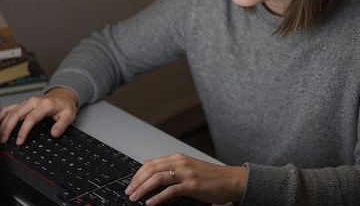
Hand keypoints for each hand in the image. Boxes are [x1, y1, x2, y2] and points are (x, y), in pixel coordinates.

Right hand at [0, 87, 77, 144]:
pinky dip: (1, 115)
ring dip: (2, 123)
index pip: (31, 118)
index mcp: (44, 105)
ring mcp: (26, 102)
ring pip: (10, 111)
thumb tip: (54, 133)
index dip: (24, 130)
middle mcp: (33, 102)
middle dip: (8, 128)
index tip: (20, 141)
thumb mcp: (69, 115)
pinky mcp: (22, 103)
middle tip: (4, 140)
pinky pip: (9, 108)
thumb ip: (62, 125)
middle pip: (16, 114)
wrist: (63, 95)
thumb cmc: (65, 105)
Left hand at [125, 152, 246, 204]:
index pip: (151, 162)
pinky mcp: (192, 185)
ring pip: (157, 178)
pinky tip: (150, 203)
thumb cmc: (211, 177)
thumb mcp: (189, 168)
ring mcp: (186, 173)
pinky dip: (157, 198)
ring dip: (143, 189)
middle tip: (129, 191)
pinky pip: (170, 191)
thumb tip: (153, 175)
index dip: (138, 173)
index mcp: (178, 158)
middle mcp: (181, 163)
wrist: (231, 180)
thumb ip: (173, 170)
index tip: (131, 183)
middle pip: (151, 169)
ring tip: (135, 197)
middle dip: (136, 181)